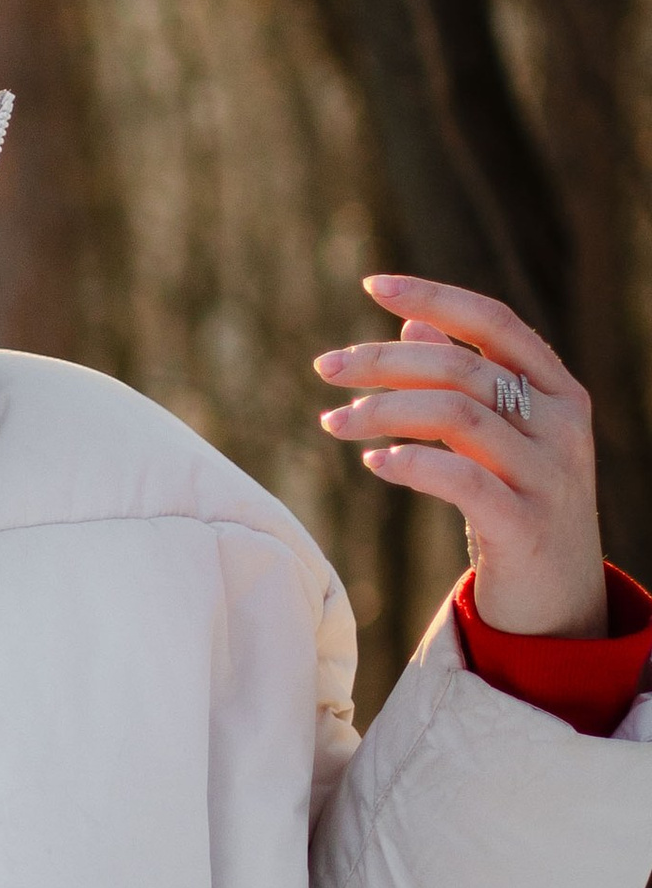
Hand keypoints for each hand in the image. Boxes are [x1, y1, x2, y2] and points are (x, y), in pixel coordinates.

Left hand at [314, 275, 607, 639]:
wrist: (560, 603)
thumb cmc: (519, 506)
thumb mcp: (498, 438)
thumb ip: (465, 381)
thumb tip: (414, 326)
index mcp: (558, 390)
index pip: (495, 323)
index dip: (434, 297)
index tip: (372, 284)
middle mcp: (561, 423)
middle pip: (463, 368)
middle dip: (383, 361)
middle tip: (326, 368)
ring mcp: (549, 474)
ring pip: (457, 415)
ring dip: (382, 410)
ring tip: (334, 422)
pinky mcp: (525, 525)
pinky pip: (462, 479)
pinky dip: (410, 464)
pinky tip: (375, 462)